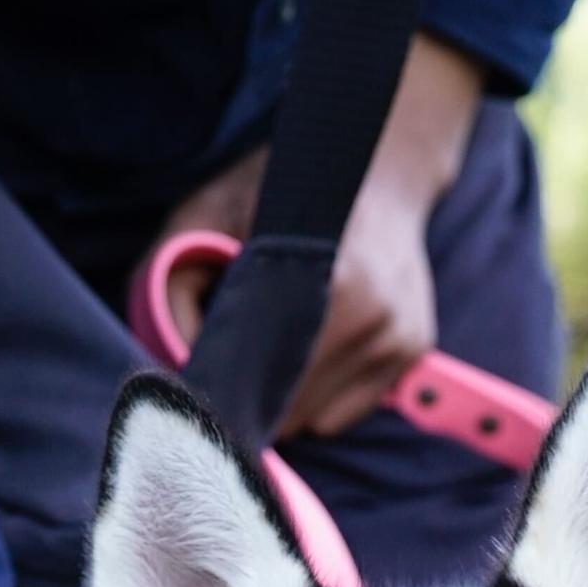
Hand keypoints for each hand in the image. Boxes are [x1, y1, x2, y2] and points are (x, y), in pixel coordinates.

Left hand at [161, 32, 483, 438]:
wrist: (379, 164)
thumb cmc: (282, 186)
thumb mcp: (209, 212)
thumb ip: (173, 284)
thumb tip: (177, 362)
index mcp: (332, 286)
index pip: (263, 387)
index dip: (226, 395)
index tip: (204, 389)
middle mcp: (374, 318)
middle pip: (291, 415)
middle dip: (256, 398)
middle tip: (237, 360)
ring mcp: (399, 336)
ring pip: (319, 422)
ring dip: (291, 398)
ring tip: (283, 340)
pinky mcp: (413, 349)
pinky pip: (347, 412)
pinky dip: (323, 393)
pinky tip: (317, 343)